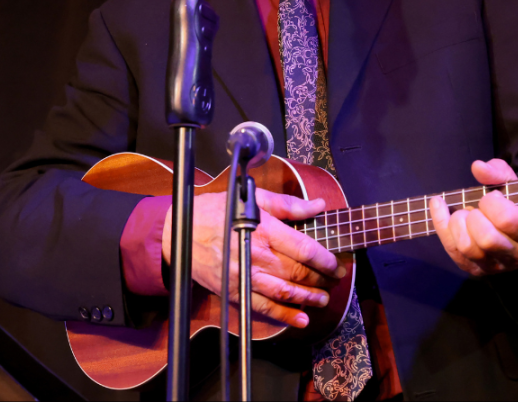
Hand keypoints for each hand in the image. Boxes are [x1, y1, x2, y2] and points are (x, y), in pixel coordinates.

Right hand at [162, 189, 343, 327]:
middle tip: (336, 280)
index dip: (325, 260)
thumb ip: (288, 204)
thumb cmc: (216, 210)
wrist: (179, 232)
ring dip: (307, 298)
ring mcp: (245, 276)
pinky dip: (283, 316)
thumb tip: (317, 206)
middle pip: (297, 272)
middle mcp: (257, 255)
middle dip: (321, 279)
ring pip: (284, 292)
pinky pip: (262, 307)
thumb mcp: (253, 197)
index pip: (304, 249)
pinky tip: (299, 320)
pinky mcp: (235, 291)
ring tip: (323, 299)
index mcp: (265, 230)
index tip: (338, 264)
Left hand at [429, 159, 517, 277]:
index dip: (492, 203)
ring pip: (467, 247)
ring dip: (457, 223)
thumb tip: (478, 167)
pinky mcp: (476, 269)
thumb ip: (499, 173)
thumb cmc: (516, 205)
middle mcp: (516, 255)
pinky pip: (452, 251)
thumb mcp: (514, 185)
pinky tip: (438, 205)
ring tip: (463, 213)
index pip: (506, 219)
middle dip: (474, 216)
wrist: (517, 234)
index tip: (493, 196)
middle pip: (486, 238)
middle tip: (477, 208)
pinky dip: (440, 224)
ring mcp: (495, 266)